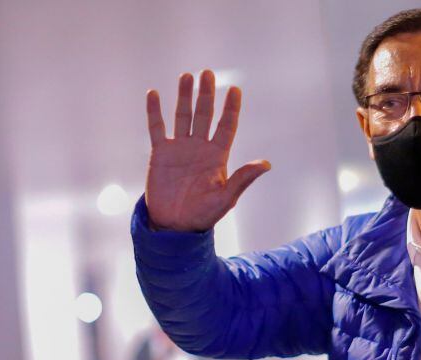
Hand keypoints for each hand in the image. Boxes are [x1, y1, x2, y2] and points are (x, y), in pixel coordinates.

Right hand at [145, 69, 270, 231]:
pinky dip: (155, 112)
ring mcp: (179, 149)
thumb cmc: (204, 214)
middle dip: (207, 94)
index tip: (235, 90)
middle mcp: (199, 148)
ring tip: (186, 76)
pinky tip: (154, 94)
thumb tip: (266, 164)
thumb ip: (243, 178)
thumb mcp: (226, 197)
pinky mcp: (160, 154)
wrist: (175, 225)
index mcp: (217, 156)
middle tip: (208, 73)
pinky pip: (157, 128)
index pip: (226, 126)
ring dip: (184, 96)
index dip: (231, 108)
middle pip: (205, 115)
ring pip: (183, 116)